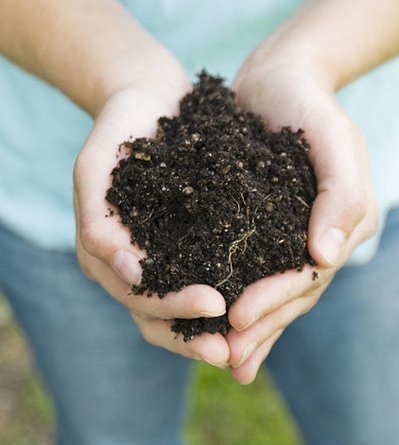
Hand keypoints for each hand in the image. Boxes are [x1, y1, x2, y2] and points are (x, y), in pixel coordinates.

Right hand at [73, 68, 228, 367]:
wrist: (146, 97)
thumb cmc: (117, 128)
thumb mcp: (95, 168)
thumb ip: (98, 222)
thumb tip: (129, 273)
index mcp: (104, 253)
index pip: (137, 296)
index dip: (172, 308)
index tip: (214, 305)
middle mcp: (130, 263)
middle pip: (158, 315)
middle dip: (193, 335)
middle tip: (233, 348)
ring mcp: (159, 253)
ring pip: (181, 306)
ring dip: (211, 328)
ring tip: (250, 336)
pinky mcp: (186, 238)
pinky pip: (204, 274)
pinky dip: (225, 294)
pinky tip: (257, 299)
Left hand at [226, 53, 377, 383]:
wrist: (278, 79)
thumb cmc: (308, 103)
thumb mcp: (333, 137)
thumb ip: (341, 194)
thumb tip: (326, 256)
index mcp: (342, 224)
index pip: (307, 274)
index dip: (275, 300)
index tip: (239, 319)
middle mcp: (317, 237)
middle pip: (289, 294)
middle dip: (258, 327)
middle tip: (222, 357)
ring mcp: (287, 234)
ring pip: (268, 290)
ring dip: (248, 327)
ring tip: (218, 357)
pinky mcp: (258, 225)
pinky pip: (246, 268)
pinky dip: (232, 296)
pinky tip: (212, 320)